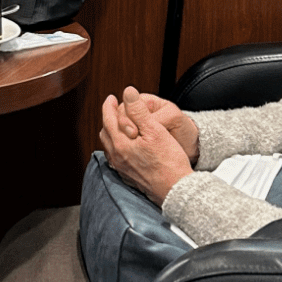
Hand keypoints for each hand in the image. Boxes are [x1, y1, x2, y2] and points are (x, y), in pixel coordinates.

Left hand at [100, 90, 198, 206]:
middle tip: (114, 108)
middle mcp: (117, 157)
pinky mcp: (127, 176)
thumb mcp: (155, 130)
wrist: (176, 189)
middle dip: (108, 118)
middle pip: (105, 132)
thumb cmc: (168, 161)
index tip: (111, 98)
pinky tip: (126, 144)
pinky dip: (116, 145)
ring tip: (120, 124)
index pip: (108, 119)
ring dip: (111, 132)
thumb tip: (127, 92)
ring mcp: (121, 168)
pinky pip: (115, 156)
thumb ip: (139, 110)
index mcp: (120, 144)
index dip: (108, 106)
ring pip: (109, 145)